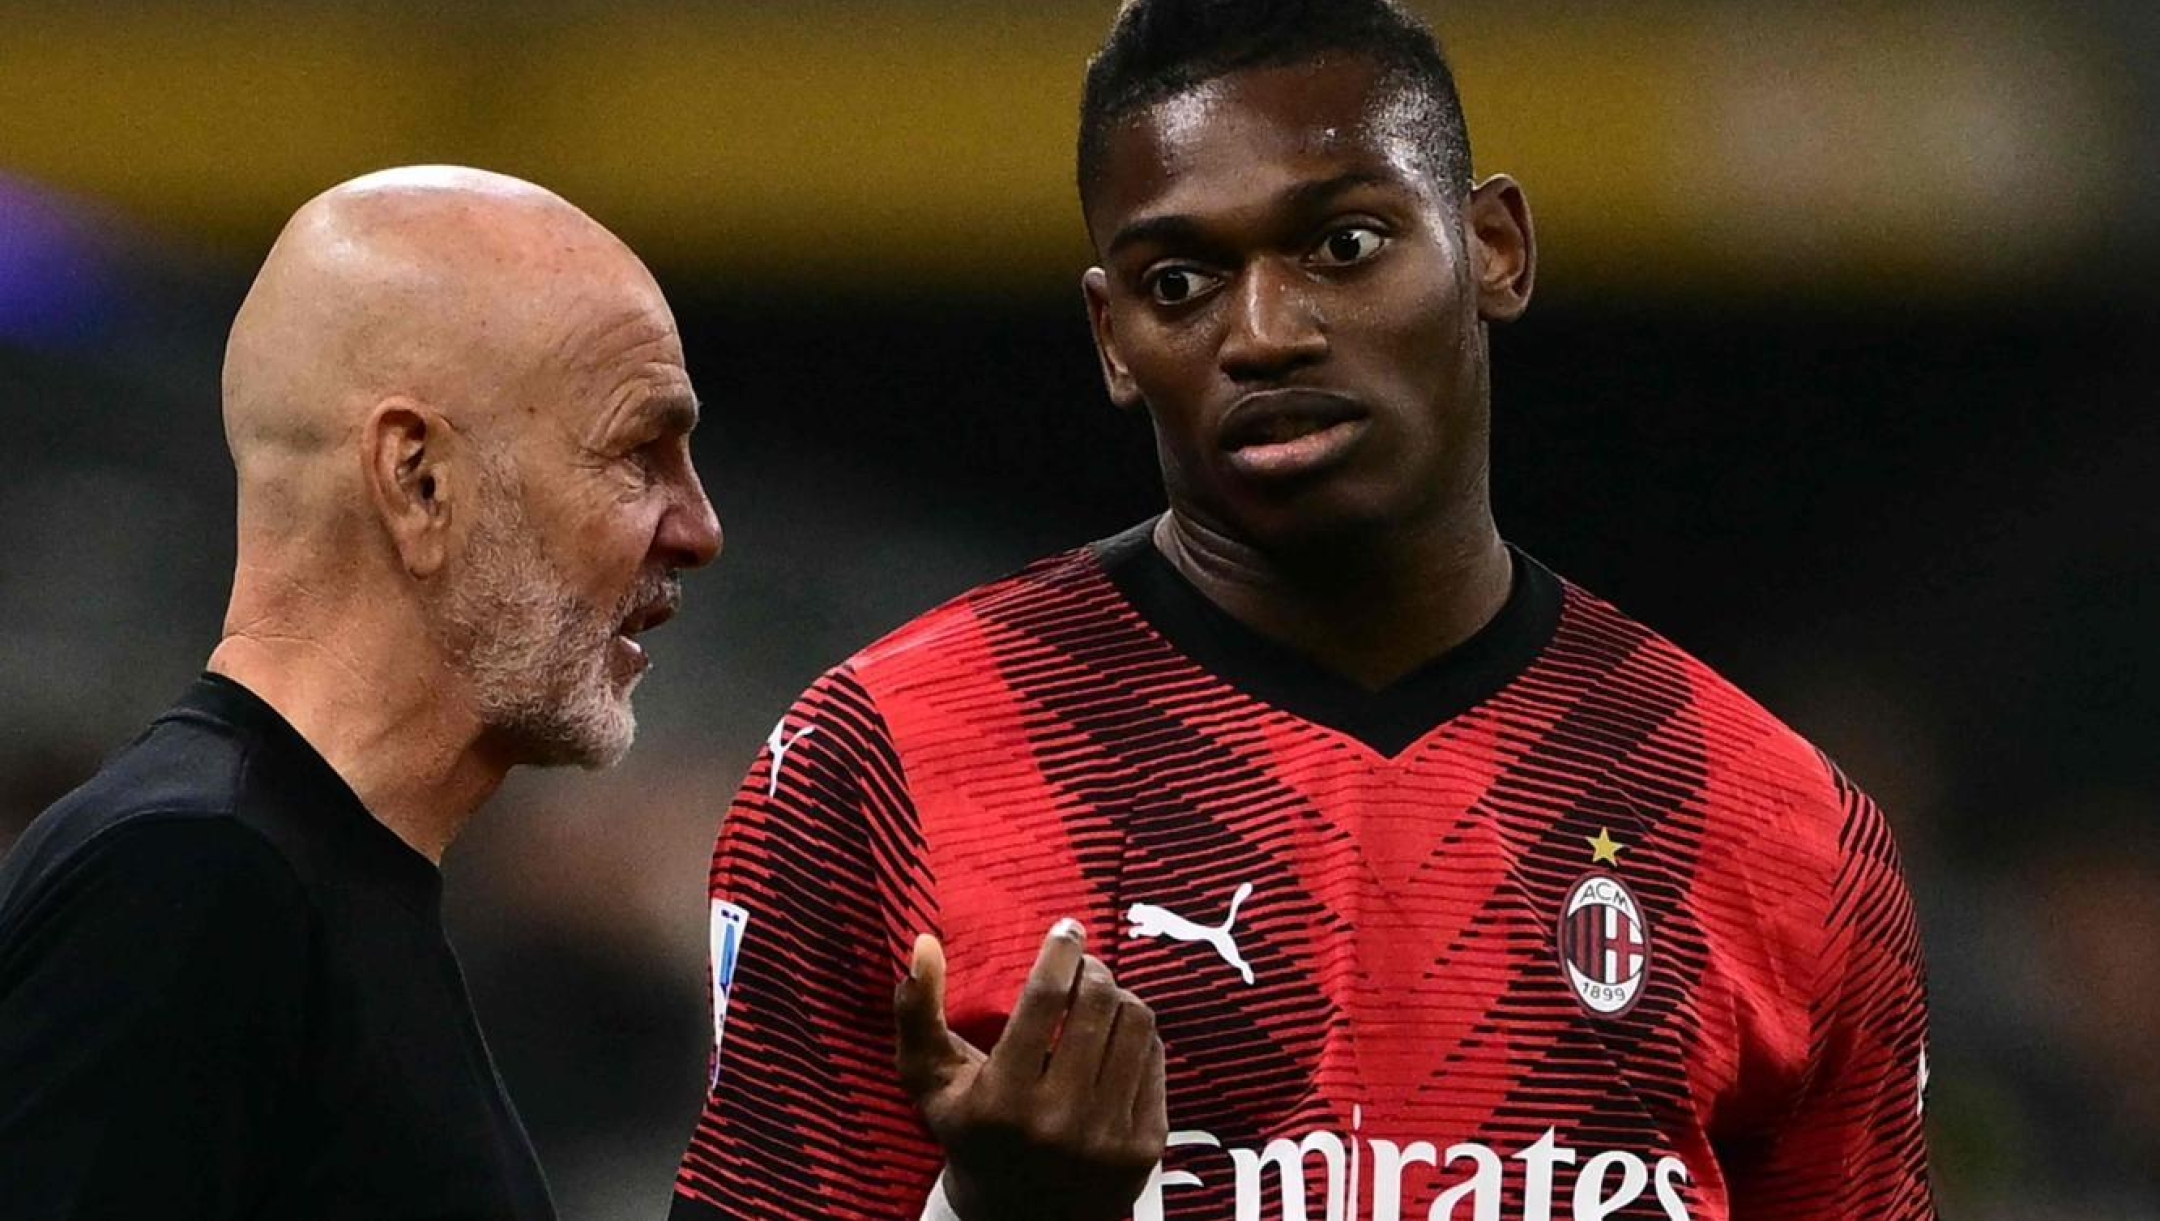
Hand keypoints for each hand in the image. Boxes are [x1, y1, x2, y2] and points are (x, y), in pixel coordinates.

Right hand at [894, 919, 1167, 1220]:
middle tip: (1083, 964)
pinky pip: (1155, 1060)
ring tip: (1101, 998)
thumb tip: (923, 942)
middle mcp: (1057, 1121)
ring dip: (1120, 997)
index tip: (1067, 927)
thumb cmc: (972, 1135)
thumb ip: (916, 1013)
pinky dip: (1139, 1037)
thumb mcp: (931, 1083)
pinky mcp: (1145, 1147)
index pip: (1045, 998)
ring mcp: (1107, 1137)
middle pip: (1098, 1003)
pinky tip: (1116, 1040)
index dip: (1061, 951)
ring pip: (1136, 1025)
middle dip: (1093, 969)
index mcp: (1001, 1101)